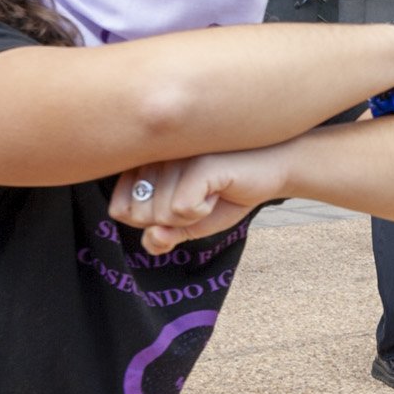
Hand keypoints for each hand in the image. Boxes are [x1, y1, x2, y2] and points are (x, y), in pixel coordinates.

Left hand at [110, 149, 284, 254]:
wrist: (273, 170)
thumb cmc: (228, 192)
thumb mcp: (191, 223)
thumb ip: (164, 234)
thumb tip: (151, 239)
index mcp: (144, 162)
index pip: (120, 209)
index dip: (149, 221)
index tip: (179, 205)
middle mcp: (153, 154)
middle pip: (140, 215)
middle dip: (171, 221)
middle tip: (198, 199)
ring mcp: (173, 157)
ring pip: (161, 216)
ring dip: (191, 217)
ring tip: (210, 192)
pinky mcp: (195, 164)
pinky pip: (181, 210)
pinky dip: (202, 213)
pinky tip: (218, 192)